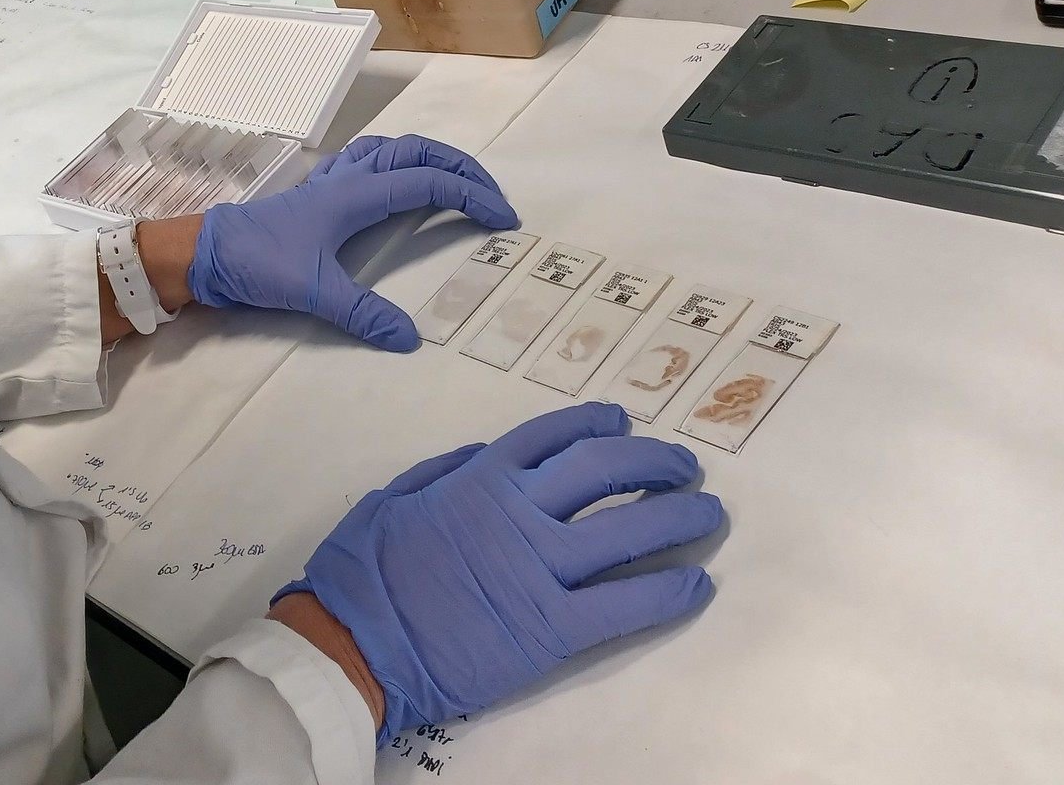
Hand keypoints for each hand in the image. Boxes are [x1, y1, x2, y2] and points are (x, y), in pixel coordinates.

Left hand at [186, 134, 517, 351]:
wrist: (208, 252)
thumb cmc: (258, 263)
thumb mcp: (313, 293)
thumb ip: (363, 314)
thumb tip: (409, 338)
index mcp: (355, 195)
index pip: (427, 182)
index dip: (471, 196)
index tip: (503, 219)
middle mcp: (348, 179)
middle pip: (416, 152)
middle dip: (460, 167)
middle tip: (493, 196)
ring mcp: (331, 181)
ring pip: (391, 149)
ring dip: (429, 157)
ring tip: (457, 181)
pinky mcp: (318, 194)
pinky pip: (366, 161)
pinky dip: (395, 163)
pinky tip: (397, 182)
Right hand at [279, 402, 720, 741]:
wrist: (354, 641)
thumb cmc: (363, 570)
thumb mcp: (395, 496)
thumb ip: (446, 470)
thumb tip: (488, 454)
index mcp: (480, 479)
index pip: (552, 436)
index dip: (594, 424)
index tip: (623, 422)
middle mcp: (518, 513)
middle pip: (603, 471)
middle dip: (653, 461)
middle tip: (686, 467)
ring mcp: (537, 570)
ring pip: (626, 532)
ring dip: (676, 517)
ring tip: (708, 514)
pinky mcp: (549, 629)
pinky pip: (621, 607)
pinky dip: (665, 594)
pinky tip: (696, 585)